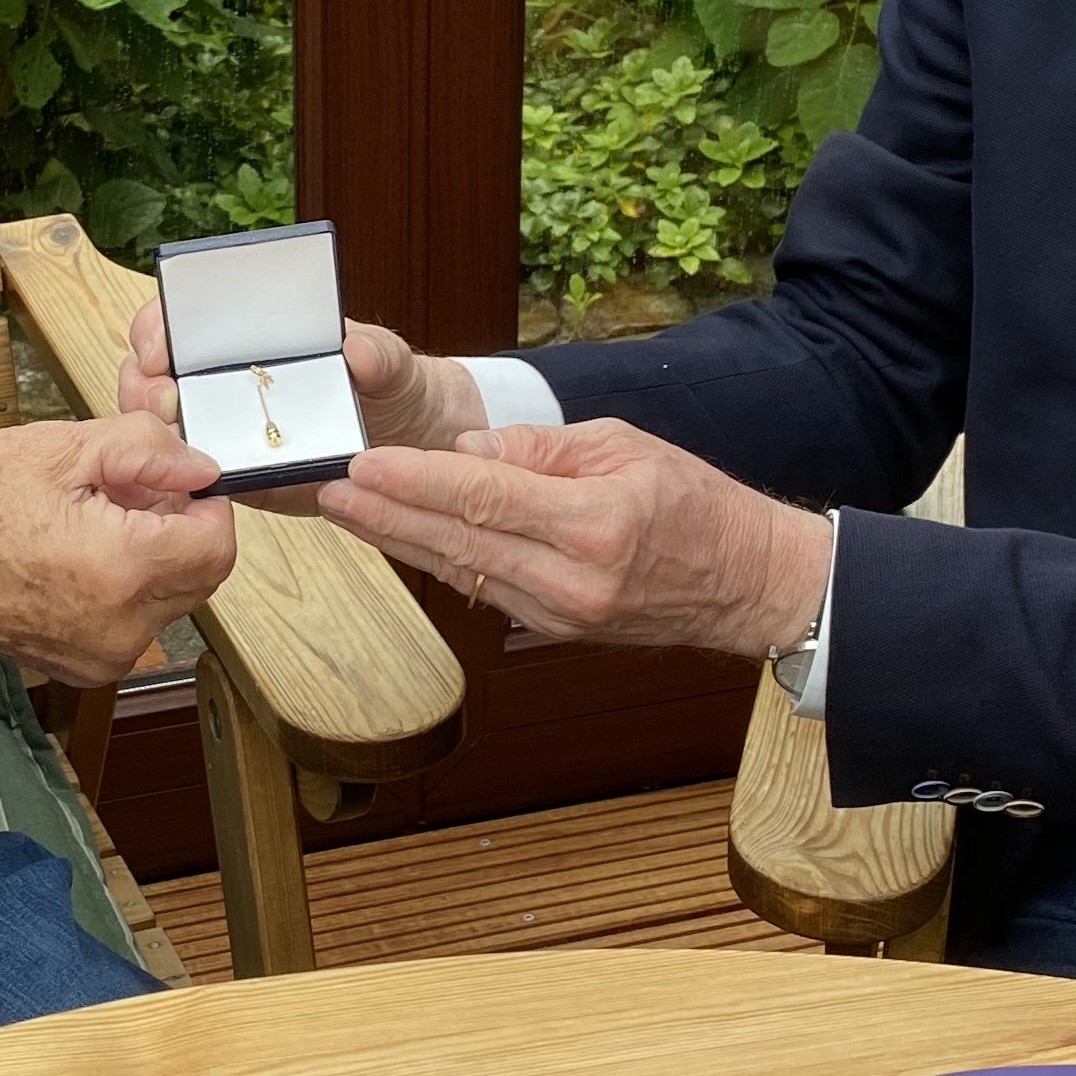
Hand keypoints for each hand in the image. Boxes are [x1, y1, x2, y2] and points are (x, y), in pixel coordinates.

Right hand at [0, 414, 236, 683]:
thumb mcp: (57, 449)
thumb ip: (144, 451)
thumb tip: (201, 467)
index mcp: (120, 571)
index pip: (219, 544)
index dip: (206, 501)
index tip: (173, 477)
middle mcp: (122, 628)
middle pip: (202, 575)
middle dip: (180, 526)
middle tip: (128, 490)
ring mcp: (104, 656)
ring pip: (173, 597)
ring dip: (154, 555)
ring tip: (96, 518)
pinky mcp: (86, 666)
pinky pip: (137, 620)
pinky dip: (127, 584)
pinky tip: (80, 551)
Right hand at [116, 302, 488, 511]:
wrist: (411, 444)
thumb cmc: (394, 386)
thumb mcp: (393, 362)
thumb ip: (379, 353)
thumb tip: (356, 350)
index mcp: (251, 333)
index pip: (182, 318)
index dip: (158, 328)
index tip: (160, 346)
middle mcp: (226, 378)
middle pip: (154, 375)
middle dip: (144, 387)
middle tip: (165, 404)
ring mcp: (225, 428)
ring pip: (163, 430)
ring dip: (154, 440)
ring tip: (175, 450)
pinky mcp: (238, 474)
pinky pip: (194, 478)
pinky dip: (181, 484)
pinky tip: (192, 488)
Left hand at [317, 419, 831, 659]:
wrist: (746, 584)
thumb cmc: (695, 503)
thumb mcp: (625, 446)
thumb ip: (539, 447)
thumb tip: (467, 447)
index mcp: (595, 523)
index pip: (485, 497)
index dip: (417, 480)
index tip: (364, 463)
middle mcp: (573, 577)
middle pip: (457, 540)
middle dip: (386, 512)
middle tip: (328, 488)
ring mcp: (561, 612)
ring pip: (460, 569)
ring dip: (397, 539)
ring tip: (346, 510)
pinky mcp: (555, 629)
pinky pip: (483, 586)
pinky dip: (438, 558)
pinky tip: (400, 537)